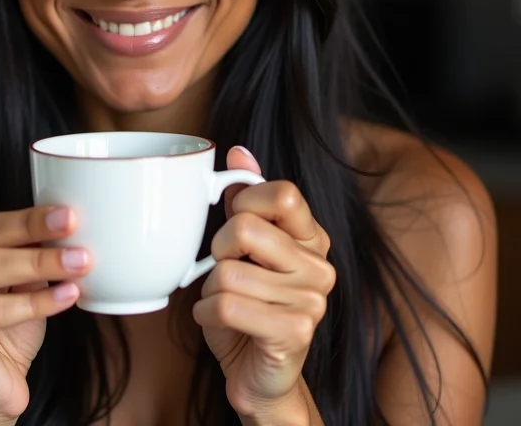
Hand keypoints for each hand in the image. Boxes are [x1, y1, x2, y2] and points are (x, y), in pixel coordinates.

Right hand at [0, 206, 91, 421]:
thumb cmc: (4, 329)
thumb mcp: (20, 282)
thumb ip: (28, 253)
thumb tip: (63, 225)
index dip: (30, 218)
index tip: (67, 214)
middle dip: (34, 233)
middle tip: (73, 230)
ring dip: (39, 264)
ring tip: (77, 263)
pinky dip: (34, 302)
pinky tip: (64, 296)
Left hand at [192, 147, 334, 417]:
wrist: (258, 374)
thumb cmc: (248, 306)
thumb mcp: (243, 248)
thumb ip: (245, 200)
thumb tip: (239, 153)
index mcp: (311, 237)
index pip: (281, 192)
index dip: (244, 204)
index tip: (236, 225)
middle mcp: (320, 265)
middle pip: (245, 228)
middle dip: (217, 250)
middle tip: (224, 269)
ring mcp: (313, 300)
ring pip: (227, 271)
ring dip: (210, 289)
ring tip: (225, 301)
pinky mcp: (295, 331)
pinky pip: (227, 304)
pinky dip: (206, 313)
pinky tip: (217, 320)